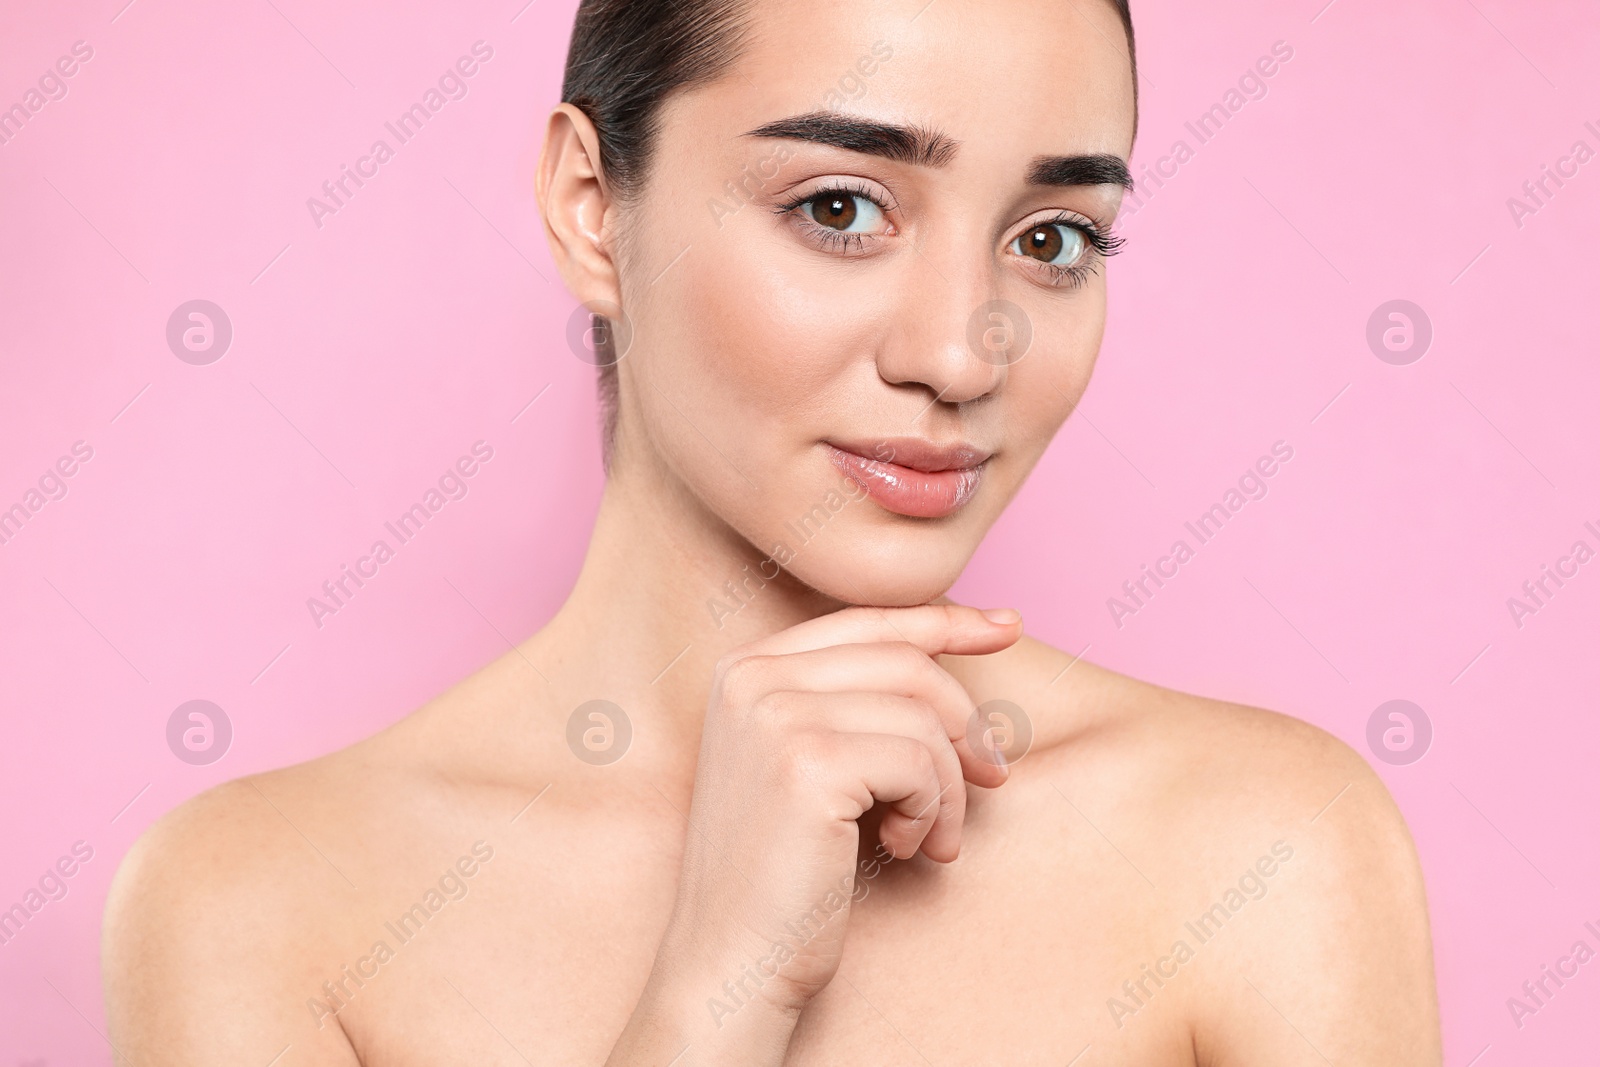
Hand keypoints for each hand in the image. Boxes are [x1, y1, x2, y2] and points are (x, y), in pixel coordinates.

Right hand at [607, 603, 1022, 1065]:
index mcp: (744, 669)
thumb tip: (962, 643)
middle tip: (992, 779)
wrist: (730, 962)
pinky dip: (934, 811)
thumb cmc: (780, 875)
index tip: (1007, 627)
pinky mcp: (808, 764)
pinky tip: (905, 849)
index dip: (944, 621)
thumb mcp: (809, 765)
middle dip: (965, 722)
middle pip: (905, 663)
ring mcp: (775, 716)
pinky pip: (920, 763)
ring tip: (931, 838)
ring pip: (921, 717)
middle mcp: (751, 678)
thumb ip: (856, 704)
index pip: (866, 621)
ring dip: (949, 786)